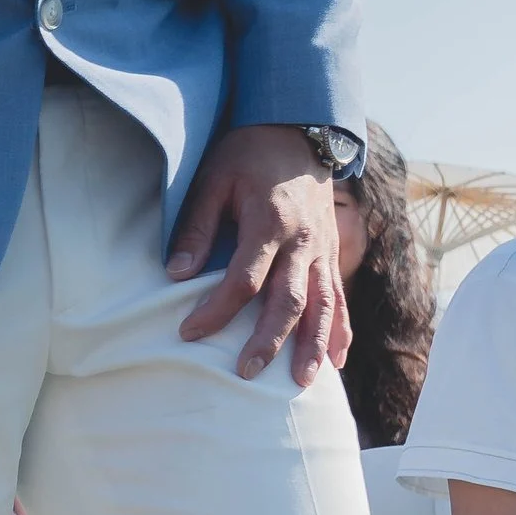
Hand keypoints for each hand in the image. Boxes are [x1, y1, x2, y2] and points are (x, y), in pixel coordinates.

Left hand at [167, 125, 350, 385]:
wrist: (299, 131)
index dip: (216, 310)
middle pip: (288, 300)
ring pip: (323, 305)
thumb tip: (174, 273)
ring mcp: (322, 249)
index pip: (244, 279)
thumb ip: (196, 227)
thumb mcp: (212, 180)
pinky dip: (340, 330)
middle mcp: (302, 241)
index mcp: (270, 223)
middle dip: (268, 340)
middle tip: (246, 374)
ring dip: (313, 345)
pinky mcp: (332, 253)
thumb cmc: (247, 155)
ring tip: (303, 383)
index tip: (189, 333)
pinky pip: (340, 296)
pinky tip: (337, 361)